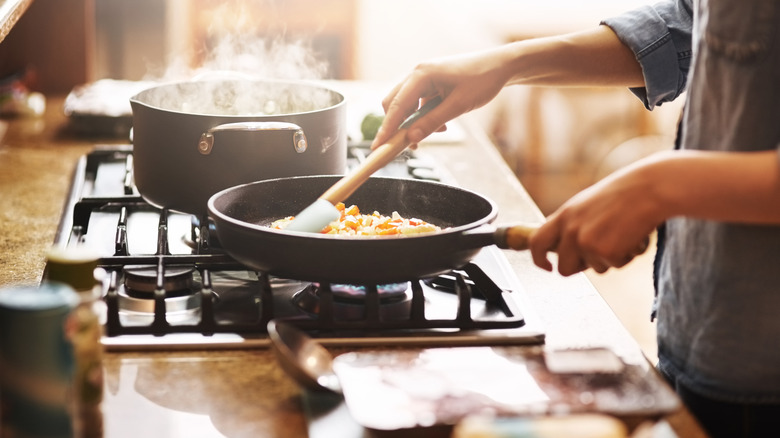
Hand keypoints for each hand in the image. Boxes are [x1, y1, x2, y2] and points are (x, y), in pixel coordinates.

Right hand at [371, 48, 514, 148]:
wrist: (501, 66)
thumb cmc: (482, 81)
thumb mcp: (458, 106)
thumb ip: (432, 122)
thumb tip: (411, 138)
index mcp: (421, 74)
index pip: (396, 106)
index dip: (386, 129)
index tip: (377, 147)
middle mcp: (418, 73)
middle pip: (394, 104)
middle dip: (398, 127)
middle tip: (405, 147)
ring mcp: (423, 78)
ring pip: (406, 105)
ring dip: (414, 123)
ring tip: (436, 133)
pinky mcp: (431, 83)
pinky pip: (418, 104)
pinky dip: (424, 117)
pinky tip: (442, 124)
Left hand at [529, 156, 664, 275]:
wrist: (649, 189)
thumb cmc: (623, 194)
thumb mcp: (587, 205)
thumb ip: (573, 224)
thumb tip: (563, 248)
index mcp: (564, 215)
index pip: (537, 242)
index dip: (538, 259)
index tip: (547, 267)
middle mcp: (570, 230)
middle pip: (564, 268)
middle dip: (580, 268)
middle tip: (600, 253)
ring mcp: (586, 242)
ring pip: (594, 269)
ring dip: (610, 258)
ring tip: (622, 234)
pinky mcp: (606, 252)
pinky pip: (615, 266)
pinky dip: (626, 256)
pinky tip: (633, 237)